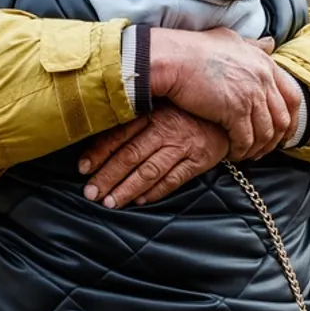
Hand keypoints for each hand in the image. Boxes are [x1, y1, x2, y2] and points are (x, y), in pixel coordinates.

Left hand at [78, 104, 229, 207]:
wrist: (227, 116)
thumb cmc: (186, 113)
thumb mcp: (161, 107)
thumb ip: (136, 120)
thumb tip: (101, 139)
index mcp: (152, 113)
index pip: (119, 134)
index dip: (98, 152)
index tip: (82, 168)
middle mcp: (166, 129)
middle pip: (130, 156)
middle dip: (107, 176)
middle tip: (91, 193)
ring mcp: (183, 146)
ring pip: (149, 171)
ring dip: (127, 189)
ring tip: (110, 203)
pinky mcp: (198, 160)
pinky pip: (174, 180)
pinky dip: (156, 192)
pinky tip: (140, 201)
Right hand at [148, 28, 301, 160]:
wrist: (173, 58)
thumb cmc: (194, 48)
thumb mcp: (230, 39)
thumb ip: (253, 45)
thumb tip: (270, 44)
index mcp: (265, 63)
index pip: (292, 97)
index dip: (291, 119)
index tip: (284, 133)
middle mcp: (263, 79)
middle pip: (282, 118)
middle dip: (275, 139)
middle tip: (264, 149)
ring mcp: (251, 95)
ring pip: (266, 133)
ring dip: (257, 148)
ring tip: (246, 154)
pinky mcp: (235, 110)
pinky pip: (245, 140)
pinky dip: (241, 151)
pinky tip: (232, 153)